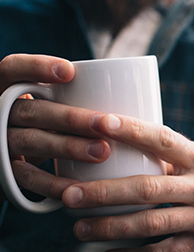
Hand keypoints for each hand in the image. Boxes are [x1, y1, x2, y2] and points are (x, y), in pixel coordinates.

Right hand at [0, 54, 110, 200]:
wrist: (15, 153)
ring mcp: (1, 142)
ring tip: (102, 152)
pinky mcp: (6, 171)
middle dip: (71, 118)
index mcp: (8, 89)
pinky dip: (53, 183)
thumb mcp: (49, 102)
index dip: (36, 67)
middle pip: (32, 111)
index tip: (70, 72)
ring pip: (31, 141)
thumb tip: (124, 89)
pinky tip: (79, 184)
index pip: (12, 69)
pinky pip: (27, 178)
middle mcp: (1, 113)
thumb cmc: (46, 120)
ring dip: (68, 147)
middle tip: (105, 124)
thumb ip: (70, 95)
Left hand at [63, 114, 193, 251]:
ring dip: (110, 228)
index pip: (163, 139)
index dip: (132, 130)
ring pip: (150, 224)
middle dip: (105, 192)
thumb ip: (172, 155)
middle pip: (147, 188)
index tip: (99, 123)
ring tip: (79, 228)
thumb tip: (126, 143)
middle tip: (69, 195)